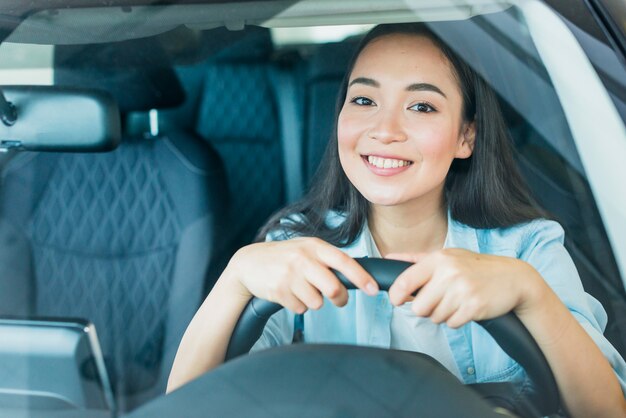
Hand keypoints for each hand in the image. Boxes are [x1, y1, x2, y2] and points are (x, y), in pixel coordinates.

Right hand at [224, 237, 378, 313]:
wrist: (249, 263)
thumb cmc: (285, 257)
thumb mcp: (306, 249)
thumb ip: (328, 260)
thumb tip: (358, 276)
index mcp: (314, 246)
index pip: (343, 261)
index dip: (361, 277)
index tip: (373, 290)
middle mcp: (302, 258)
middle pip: (333, 288)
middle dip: (340, 298)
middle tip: (339, 300)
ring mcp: (289, 275)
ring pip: (317, 302)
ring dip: (313, 301)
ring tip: (301, 289)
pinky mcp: (279, 290)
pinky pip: (300, 309)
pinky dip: (298, 306)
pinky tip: (288, 293)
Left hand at [387, 249, 543, 327]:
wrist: (514, 278)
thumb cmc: (474, 267)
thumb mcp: (447, 256)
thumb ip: (416, 259)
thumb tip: (388, 258)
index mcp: (438, 259)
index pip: (405, 281)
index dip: (396, 295)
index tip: (397, 301)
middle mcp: (449, 273)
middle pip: (418, 307)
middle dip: (426, 309)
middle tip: (438, 301)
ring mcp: (462, 290)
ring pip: (435, 317)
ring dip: (443, 314)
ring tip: (456, 301)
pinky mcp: (474, 307)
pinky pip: (452, 324)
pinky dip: (457, 320)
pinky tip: (466, 308)